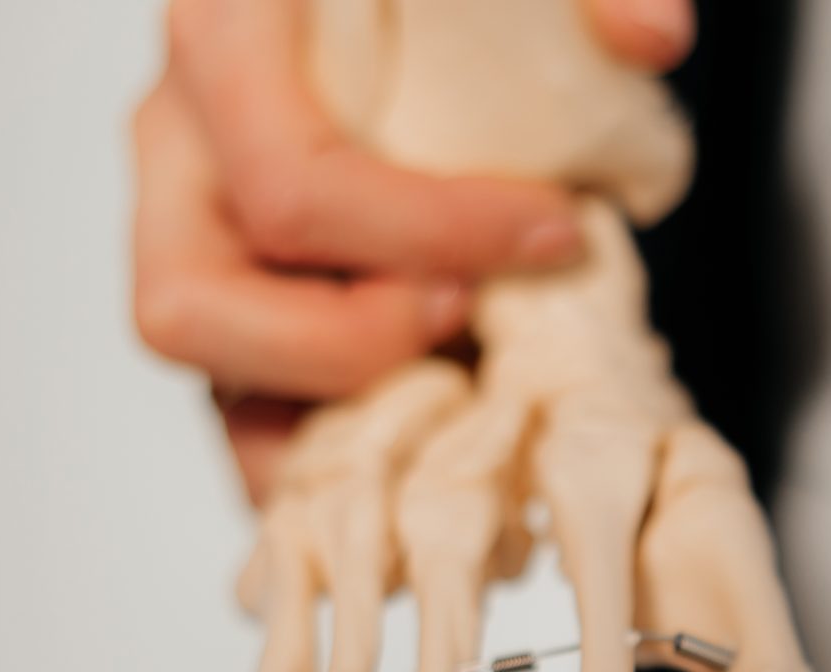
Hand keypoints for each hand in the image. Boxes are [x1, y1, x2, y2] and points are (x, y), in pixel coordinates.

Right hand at [131, 0, 695, 498]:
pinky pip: (251, 429)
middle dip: (356, 346)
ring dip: (342, 424)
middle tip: (476, 316)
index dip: (434, 235)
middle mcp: (179, 153)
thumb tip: (651, 37)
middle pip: (190, 311)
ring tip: (471, 396)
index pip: (292, 186)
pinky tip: (448, 459)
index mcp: (223, 40)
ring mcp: (193, 244)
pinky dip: (342, 467)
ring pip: (212, 391)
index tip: (558, 230)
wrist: (398, 10)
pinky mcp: (237, 316)